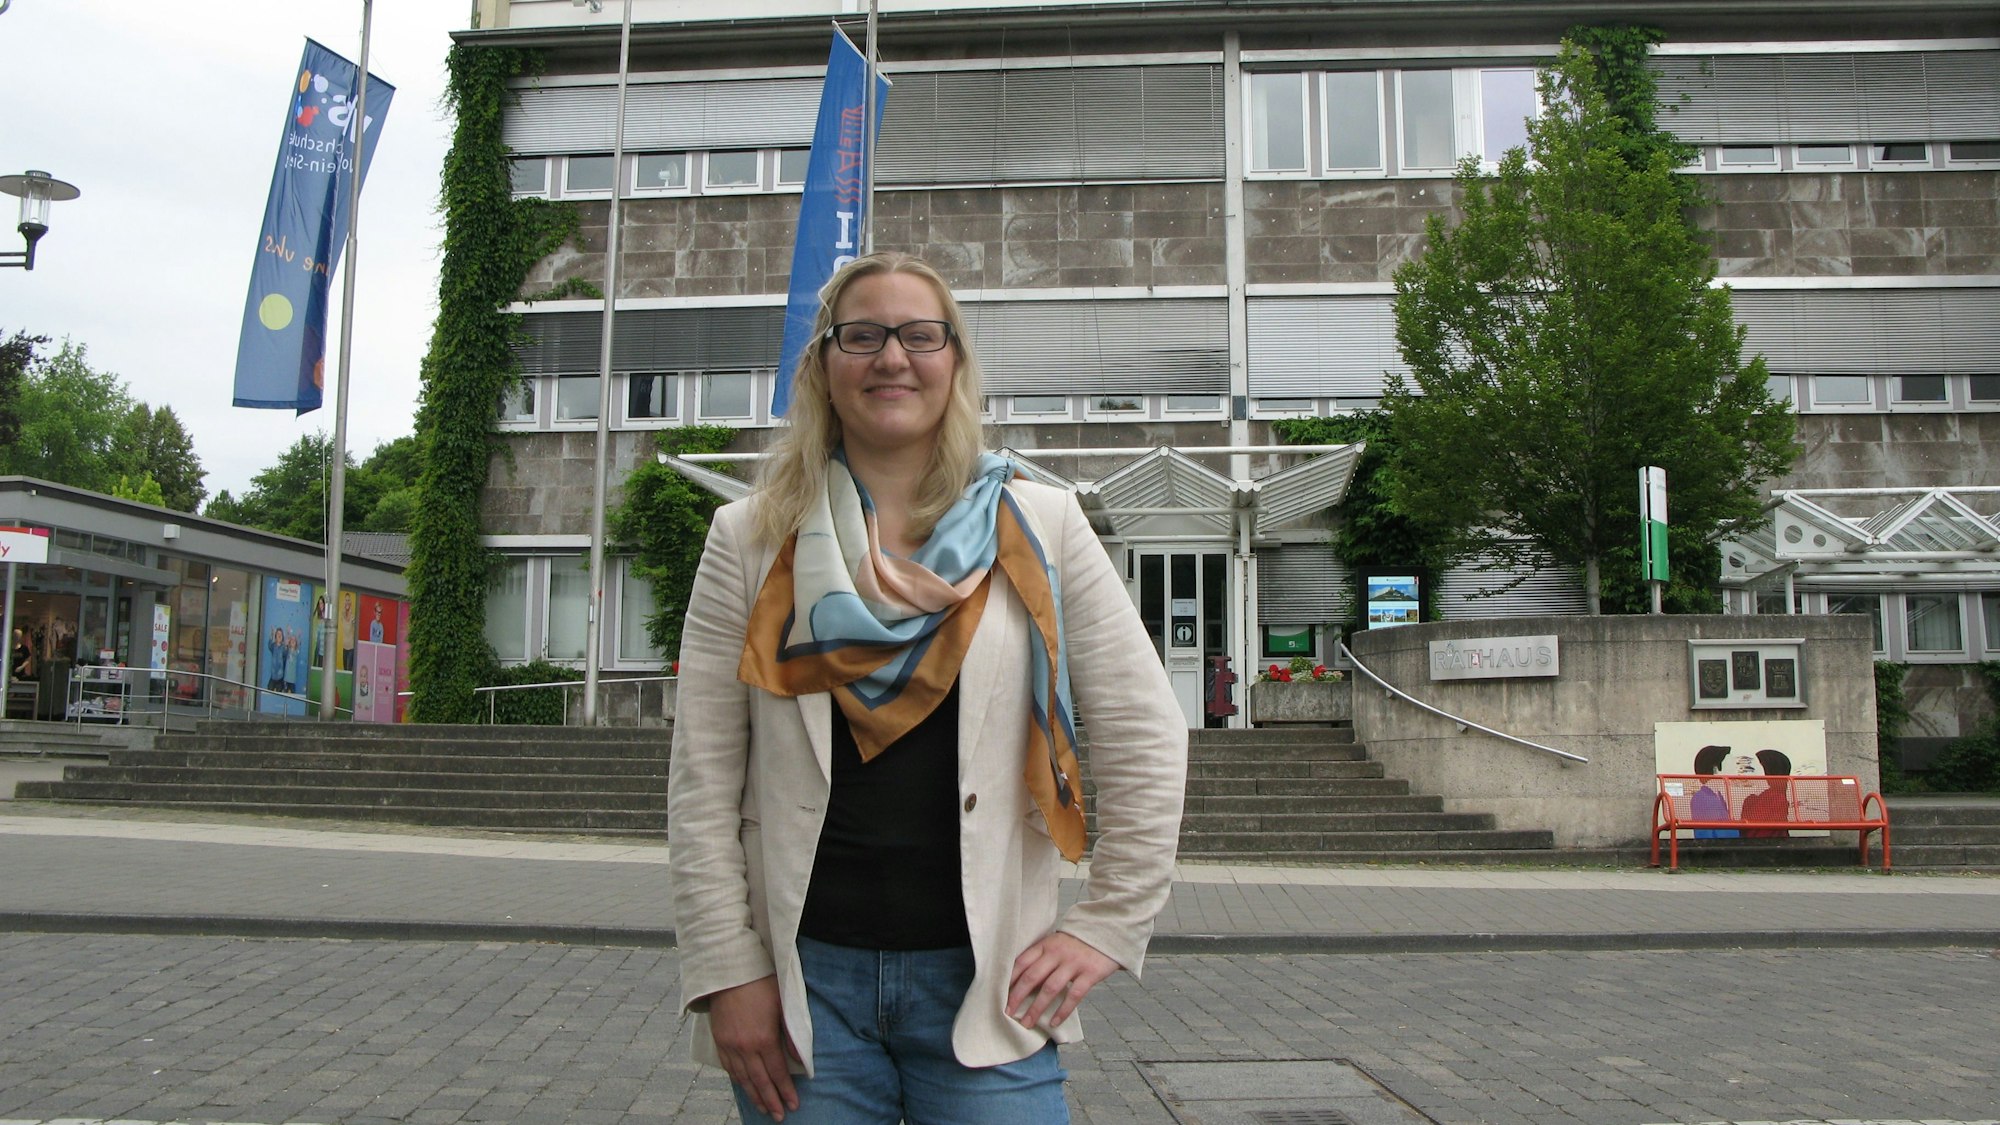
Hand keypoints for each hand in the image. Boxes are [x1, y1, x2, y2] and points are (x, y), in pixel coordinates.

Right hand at [707, 975, 799, 1120]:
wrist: (729, 969)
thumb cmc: (761, 982)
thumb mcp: (783, 1005)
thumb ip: (791, 1035)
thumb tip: (800, 1059)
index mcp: (764, 1038)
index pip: (778, 1072)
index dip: (786, 1091)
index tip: (793, 1104)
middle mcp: (745, 1046)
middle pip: (759, 1081)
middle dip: (771, 1101)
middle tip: (780, 1116)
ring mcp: (729, 1044)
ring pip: (742, 1078)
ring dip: (754, 1095)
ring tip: (763, 1109)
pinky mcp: (719, 1039)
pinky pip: (728, 1066)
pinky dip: (737, 1080)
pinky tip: (744, 1087)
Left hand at [1007, 932, 1118, 1030]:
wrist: (1107, 932)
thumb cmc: (1076, 943)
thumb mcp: (1055, 944)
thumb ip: (1040, 958)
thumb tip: (1018, 981)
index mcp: (1045, 945)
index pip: (1022, 962)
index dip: (1009, 979)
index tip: (997, 995)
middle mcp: (1057, 953)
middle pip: (1032, 976)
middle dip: (1017, 996)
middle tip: (1007, 1013)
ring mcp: (1074, 963)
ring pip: (1050, 988)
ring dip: (1036, 1008)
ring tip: (1027, 1023)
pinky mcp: (1090, 973)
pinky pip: (1074, 995)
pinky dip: (1062, 1011)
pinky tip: (1054, 1022)